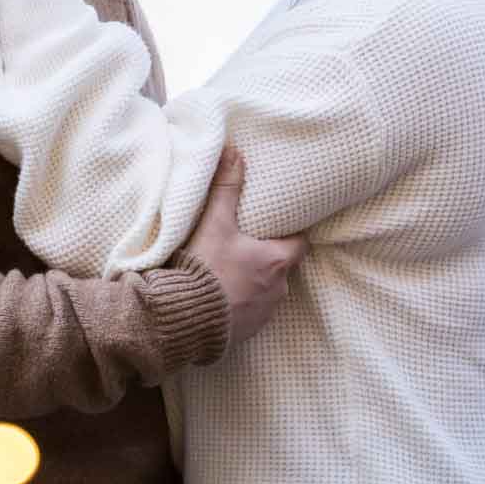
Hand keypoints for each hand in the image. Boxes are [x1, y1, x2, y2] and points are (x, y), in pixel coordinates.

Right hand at [185, 148, 307, 349]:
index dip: (291, 233)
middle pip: (282, 267)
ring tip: (232, 270)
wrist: (185, 321)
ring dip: (255, 282)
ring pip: (268, 291)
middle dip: (269, 257)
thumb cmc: (205, 271)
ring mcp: (265, 313)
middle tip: (250, 245)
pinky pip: (251, 312)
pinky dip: (241, 303)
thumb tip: (234, 152)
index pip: (299, 243)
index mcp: (277, 261)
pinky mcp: (248, 331)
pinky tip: (223, 295)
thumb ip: (226, 188)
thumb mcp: (215, 224)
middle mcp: (278, 289)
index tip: (281, 226)